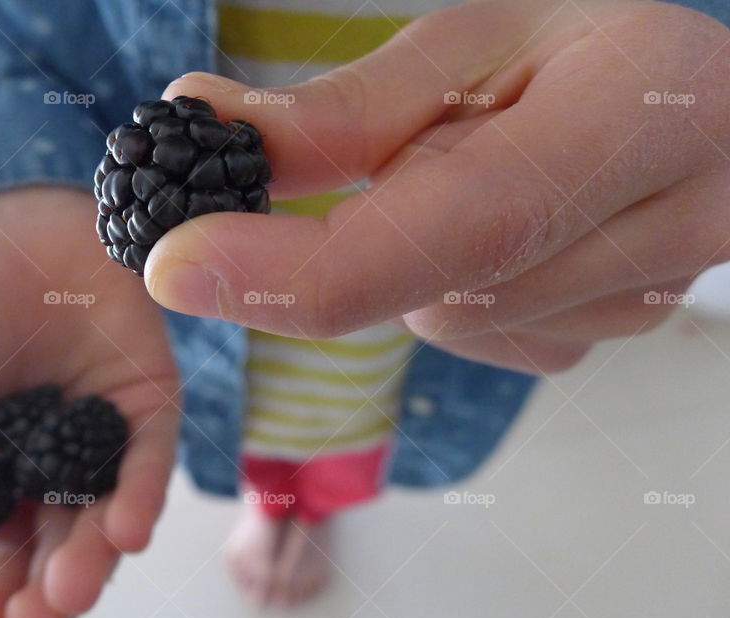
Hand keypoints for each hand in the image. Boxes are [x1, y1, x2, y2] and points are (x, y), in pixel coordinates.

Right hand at [0, 187, 178, 617]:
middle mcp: (56, 471)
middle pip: (58, 554)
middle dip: (44, 601)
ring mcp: (106, 439)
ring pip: (106, 518)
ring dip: (92, 562)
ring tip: (68, 591)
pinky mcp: (148, 402)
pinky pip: (149, 459)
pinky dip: (140, 496)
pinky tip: (121, 531)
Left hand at [144, 0, 729, 372]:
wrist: (691, 108)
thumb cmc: (585, 51)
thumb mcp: (473, 40)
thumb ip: (346, 108)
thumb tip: (205, 130)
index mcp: (637, 113)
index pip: (451, 227)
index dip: (300, 266)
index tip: (177, 263)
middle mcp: (660, 227)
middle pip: (431, 292)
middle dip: (354, 242)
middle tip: (384, 157)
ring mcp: (636, 302)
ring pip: (442, 323)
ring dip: (407, 259)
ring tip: (471, 177)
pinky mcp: (597, 339)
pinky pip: (469, 338)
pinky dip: (442, 285)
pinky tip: (487, 229)